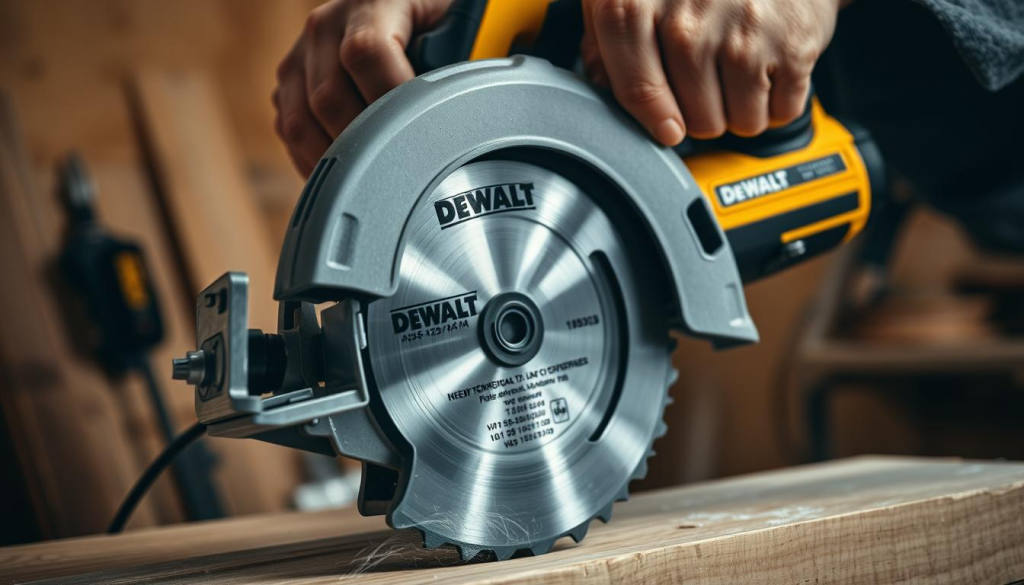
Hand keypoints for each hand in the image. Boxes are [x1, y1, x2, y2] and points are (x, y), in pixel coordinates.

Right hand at [274, 0, 452, 174]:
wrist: (399, 15)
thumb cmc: (432, 26)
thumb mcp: (450, 29)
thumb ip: (447, 63)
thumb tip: (445, 115)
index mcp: (371, 3)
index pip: (366, 54)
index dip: (388, 100)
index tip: (413, 132)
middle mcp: (327, 25)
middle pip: (329, 98)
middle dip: (364, 140)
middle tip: (394, 166)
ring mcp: (301, 55)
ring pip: (302, 122)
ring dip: (337, 159)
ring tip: (369, 178)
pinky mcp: (288, 83)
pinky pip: (290, 132)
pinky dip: (316, 161)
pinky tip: (345, 173)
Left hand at [580, 0, 841, 144]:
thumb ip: (605, 35)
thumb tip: (602, 84)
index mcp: (635, 5)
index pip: (637, 91)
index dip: (653, 119)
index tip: (667, 128)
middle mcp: (687, 21)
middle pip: (693, 120)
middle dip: (704, 111)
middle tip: (711, 78)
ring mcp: (741, 33)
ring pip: (739, 122)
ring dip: (742, 108)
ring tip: (741, 68)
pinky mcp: (792, 44)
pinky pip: (781, 112)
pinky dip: (779, 99)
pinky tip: (770, 65)